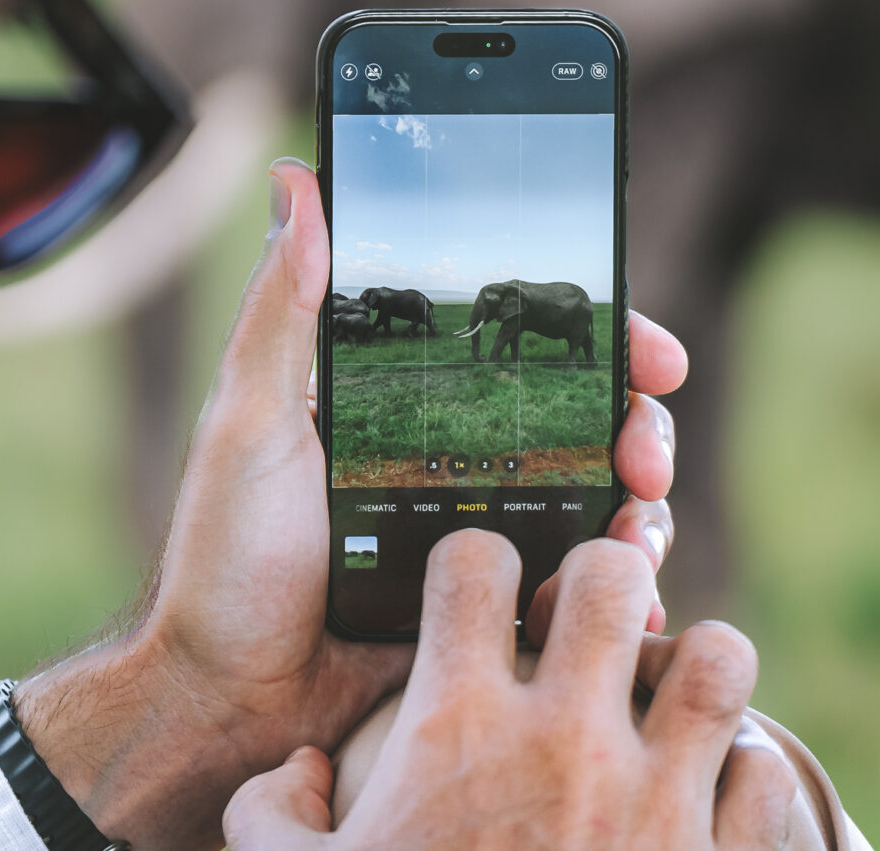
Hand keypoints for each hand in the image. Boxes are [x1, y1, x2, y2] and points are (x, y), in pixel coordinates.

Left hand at [15, 158, 690, 850]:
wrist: (228, 702)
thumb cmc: (226, 558)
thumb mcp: (250, 420)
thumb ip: (283, 307)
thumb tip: (296, 177)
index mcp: (409, 406)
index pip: (527, 349)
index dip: (603, 339)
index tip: (653, 350)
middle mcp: (458, 466)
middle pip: (587, 425)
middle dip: (641, 428)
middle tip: (645, 455)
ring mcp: (484, 546)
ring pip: (602, 511)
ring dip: (644, 513)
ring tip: (640, 535)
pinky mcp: (495, 622)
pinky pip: (581, 600)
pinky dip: (620, 597)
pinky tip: (633, 604)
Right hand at [224, 535, 795, 848]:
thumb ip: (271, 816)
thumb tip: (298, 772)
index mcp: (456, 728)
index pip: (475, 562)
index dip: (472, 563)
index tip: (472, 601)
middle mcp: (563, 743)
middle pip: (611, 575)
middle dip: (599, 582)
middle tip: (582, 626)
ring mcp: (654, 802)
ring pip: (717, 657)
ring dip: (691, 669)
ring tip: (659, 700)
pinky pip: (762, 771)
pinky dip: (737, 774)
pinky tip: (699, 797)